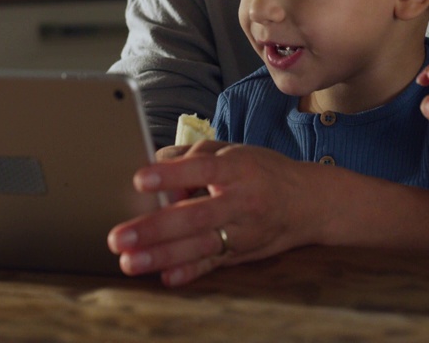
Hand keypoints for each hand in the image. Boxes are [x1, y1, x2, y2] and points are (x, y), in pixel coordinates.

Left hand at [107, 141, 318, 286]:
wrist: (309, 202)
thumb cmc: (261, 170)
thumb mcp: (232, 150)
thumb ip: (194, 156)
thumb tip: (157, 166)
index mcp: (238, 169)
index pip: (201, 170)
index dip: (171, 174)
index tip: (140, 180)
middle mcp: (241, 201)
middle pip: (195, 216)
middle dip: (155, 228)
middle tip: (119, 237)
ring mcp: (243, 231)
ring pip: (200, 245)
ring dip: (162, 256)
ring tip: (130, 262)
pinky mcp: (242, 252)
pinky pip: (213, 264)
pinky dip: (190, 272)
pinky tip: (167, 278)